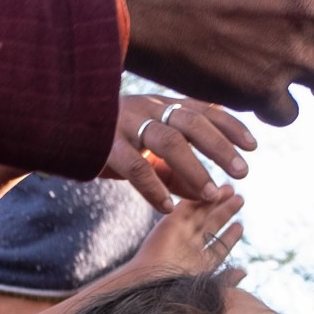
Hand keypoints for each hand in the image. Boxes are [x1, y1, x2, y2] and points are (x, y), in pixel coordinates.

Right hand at [103, 94, 256, 212]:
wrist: (59, 131)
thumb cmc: (110, 142)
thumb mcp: (147, 152)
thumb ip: (176, 170)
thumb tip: (208, 192)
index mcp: (160, 105)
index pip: (203, 110)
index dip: (230, 126)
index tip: (254, 145)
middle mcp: (146, 109)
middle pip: (191, 123)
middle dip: (220, 147)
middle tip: (243, 171)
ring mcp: (125, 124)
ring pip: (167, 141)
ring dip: (193, 168)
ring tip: (211, 193)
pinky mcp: (105, 145)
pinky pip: (135, 167)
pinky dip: (154, 188)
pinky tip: (168, 207)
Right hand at [123, 187, 245, 278]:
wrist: (152, 288)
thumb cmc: (180, 294)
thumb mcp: (209, 288)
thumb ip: (227, 278)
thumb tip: (244, 272)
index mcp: (199, 265)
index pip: (218, 247)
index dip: (230, 236)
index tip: (240, 226)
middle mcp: (189, 248)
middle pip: (210, 226)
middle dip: (225, 212)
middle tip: (239, 198)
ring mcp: (179, 236)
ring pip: (200, 214)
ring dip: (214, 201)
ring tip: (230, 189)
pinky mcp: (169, 224)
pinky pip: (184, 208)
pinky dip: (196, 198)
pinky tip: (209, 189)